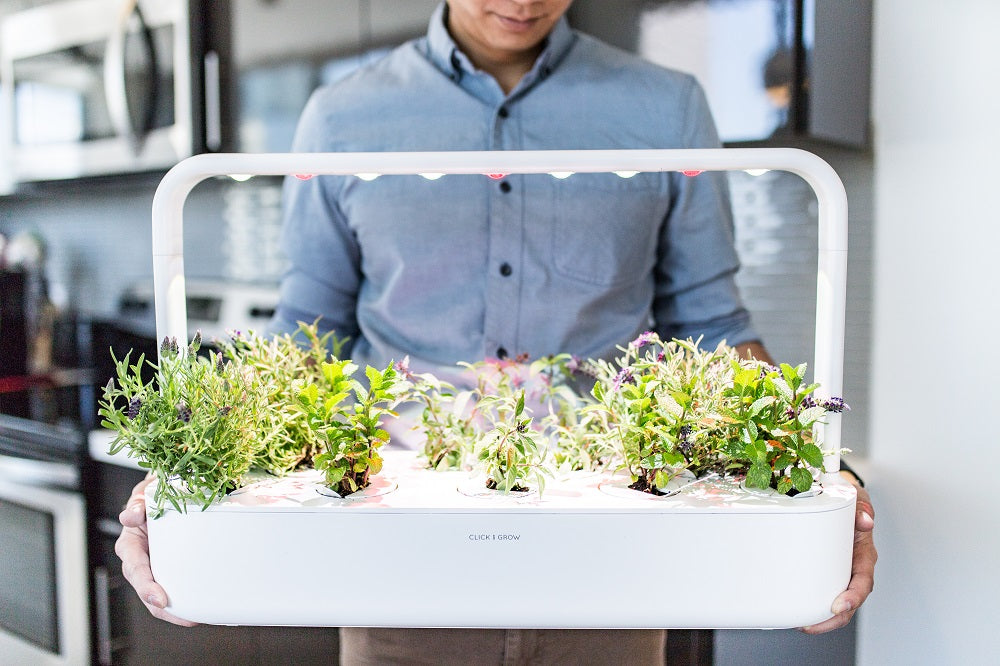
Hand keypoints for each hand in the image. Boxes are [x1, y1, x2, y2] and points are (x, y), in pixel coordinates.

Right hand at [115, 475, 197, 626]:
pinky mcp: (173, 560)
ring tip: (193, 618)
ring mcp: (157, 558)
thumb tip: (132, 516)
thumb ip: (138, 502)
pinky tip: (200, 606)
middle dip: (161, 606)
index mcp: (132, 539)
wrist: (173, 482)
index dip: (146, 586)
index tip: (160, 599)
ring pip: (159, 590)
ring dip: (173, 608)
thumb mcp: (147, 489)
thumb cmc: (158, 487)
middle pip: (147, 587)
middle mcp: (142, 553)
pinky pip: (177, 581)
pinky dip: (185, 596)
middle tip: (184, 617)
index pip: (135, 567)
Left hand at [800, 475, 876, 633]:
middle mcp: (853, 568)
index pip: (863, 581)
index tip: (839, 606)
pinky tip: (796, 611)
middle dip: (832, 619)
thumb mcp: (857, 499)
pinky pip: (821, 592)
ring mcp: (840, 572)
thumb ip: (862, 507)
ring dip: (820, 618)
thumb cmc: (850, 503)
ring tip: (800, 624)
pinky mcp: (826, 572)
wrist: (841, 501)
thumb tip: (865, 519)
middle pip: (849, 602)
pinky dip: (812, 605)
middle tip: (810, 625)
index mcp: (864, 555)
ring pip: (835, 603)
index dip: (853, 597)